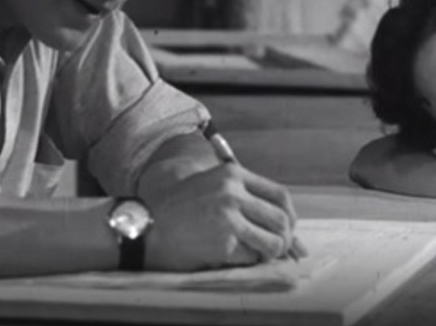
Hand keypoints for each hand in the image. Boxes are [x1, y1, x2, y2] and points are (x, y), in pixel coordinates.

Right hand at [142, 163, 300, 271]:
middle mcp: (234, 193)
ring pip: (273, 241)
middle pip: (281, 219)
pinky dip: (247, 260)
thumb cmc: (179, 207)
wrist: (146, 224)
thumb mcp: (211, 184)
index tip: (288, 227)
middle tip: (279, 248)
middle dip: (285, 238)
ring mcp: (229, 218)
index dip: (289, 215)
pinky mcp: (222, 242)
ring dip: (270, 252)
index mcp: (233, 175)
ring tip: (259, 253)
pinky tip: (234, 256)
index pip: (280, 194)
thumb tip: (280, 218)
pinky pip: (251, 257)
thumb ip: (242, 195)